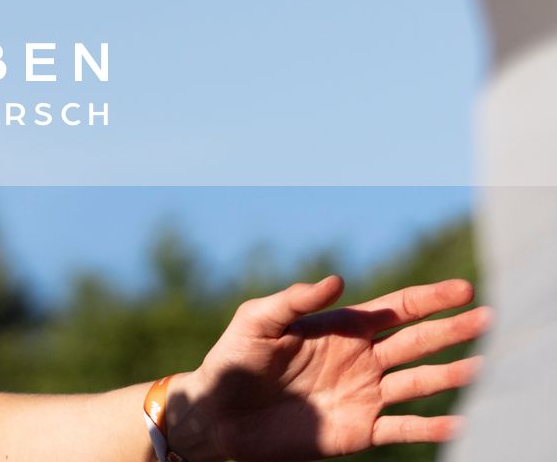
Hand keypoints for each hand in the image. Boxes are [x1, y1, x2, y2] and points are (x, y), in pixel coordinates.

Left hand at [167, 275, 487, 459]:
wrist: (219, 414)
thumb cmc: (233, 360)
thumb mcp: (257, 321)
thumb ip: (294, 300)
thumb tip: (339, 281)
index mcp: (340, 329)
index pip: (395, 309)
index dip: (429, 299)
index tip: (463, 289)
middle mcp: (360, 360)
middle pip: (417, 342)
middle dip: (452, 330)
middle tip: (490, 319)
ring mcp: (363, 395)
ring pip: (419, 383)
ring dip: (451, 375)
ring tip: (484, 367)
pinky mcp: (359, 430)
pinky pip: (403, 427)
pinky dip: (432, 427)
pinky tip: (458, 423)